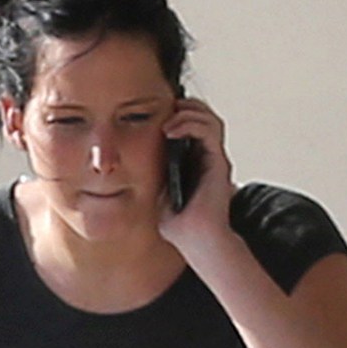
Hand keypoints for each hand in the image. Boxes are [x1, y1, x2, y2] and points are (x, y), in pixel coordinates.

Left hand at [158, 98, 235, 254]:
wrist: (196, 240)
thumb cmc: (178, 224)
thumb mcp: (157, 195)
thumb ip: (153, 178)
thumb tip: (127, 166)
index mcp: (193, 162)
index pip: (190, 127)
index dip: (177, 114)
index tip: (155, 114)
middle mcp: (207, 157)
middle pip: (203, 117)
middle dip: (184, 107)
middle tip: (166, 109)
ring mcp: (214, 159)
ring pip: (209, 119)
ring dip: (188, 112)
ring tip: (168, 120)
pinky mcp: (218, 163)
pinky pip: (210, 131)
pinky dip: (191, 123)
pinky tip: (171, 129)